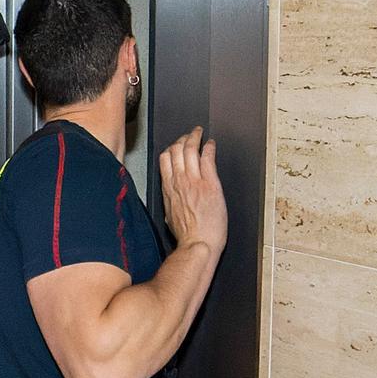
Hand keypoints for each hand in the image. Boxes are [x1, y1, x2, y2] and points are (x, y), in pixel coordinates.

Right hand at [159, 127, 227, 258]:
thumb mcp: (170, 217)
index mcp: (168, 189)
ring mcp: (194, 181)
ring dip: (195, 137)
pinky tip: (212, 144)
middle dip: (182, 139)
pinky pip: (208, 158)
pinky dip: (209, 147)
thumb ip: (171, 203)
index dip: (171, 149)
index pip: (164, 160)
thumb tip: (172, 201)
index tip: (176, 147)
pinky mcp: (210, 184)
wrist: (198, 244)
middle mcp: (179, 182)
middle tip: (189, 136)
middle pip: (176, 150)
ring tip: (199, 133)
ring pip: (190, 149)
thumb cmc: (187, 236)